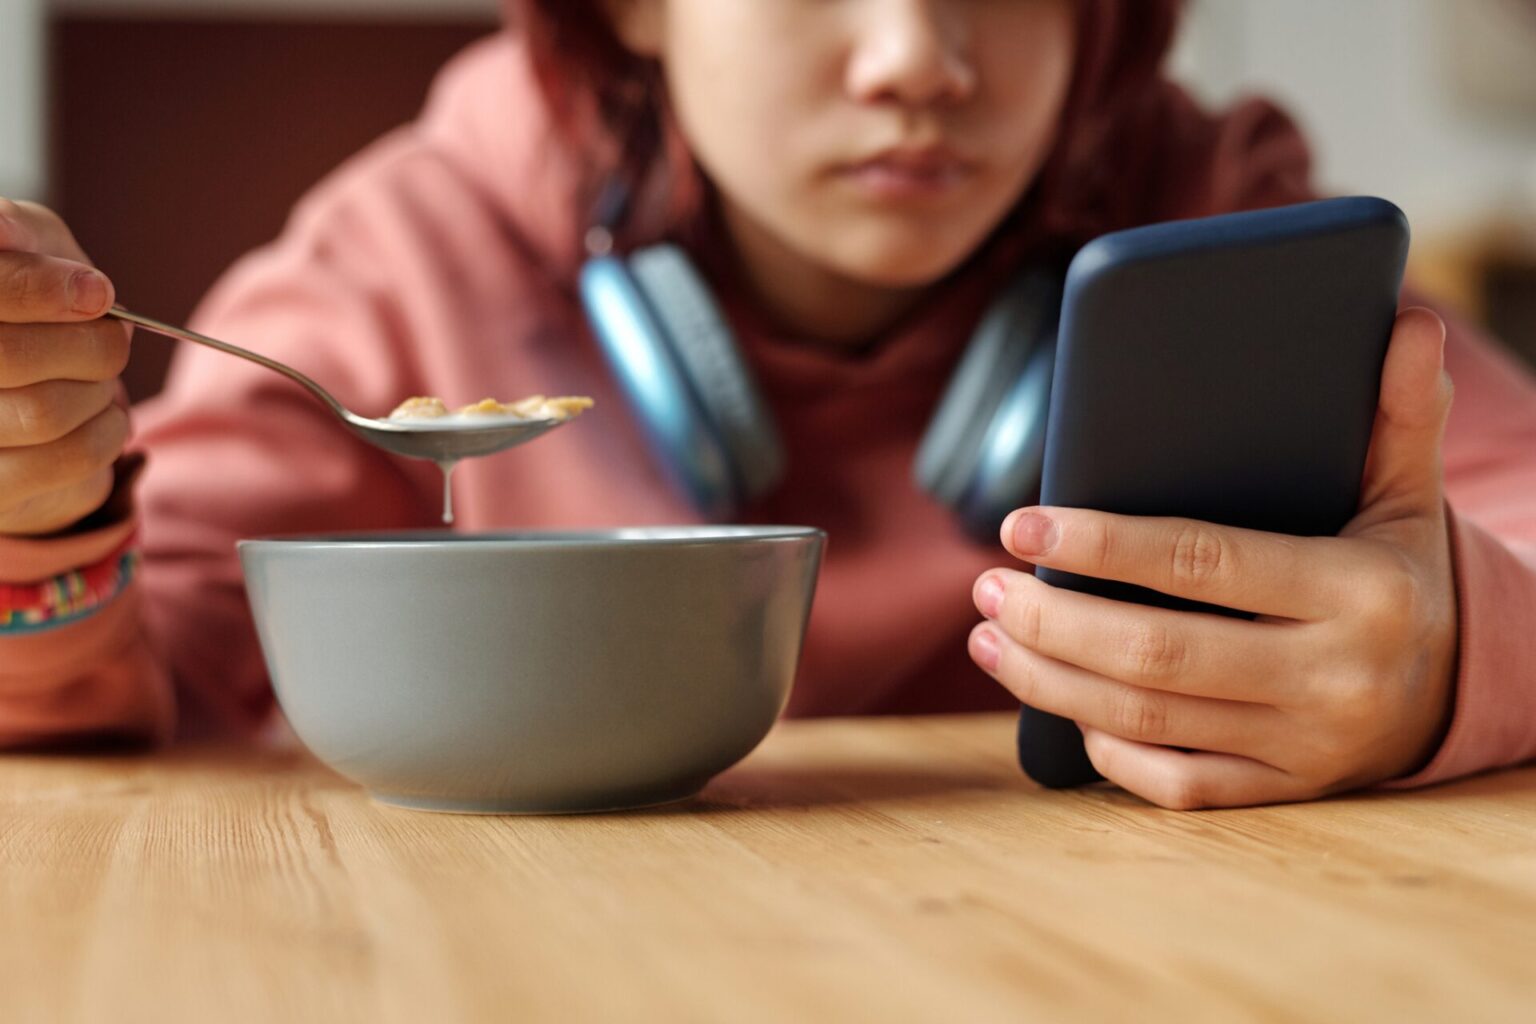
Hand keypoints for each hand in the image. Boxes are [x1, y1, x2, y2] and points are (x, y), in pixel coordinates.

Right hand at [0, 198, 131, 535]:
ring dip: (100, 391)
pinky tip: (103, 419)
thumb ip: (16, 234)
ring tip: (100, 380)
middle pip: (9, 357)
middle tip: (113, 337)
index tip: (99, 294)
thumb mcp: (26, 246)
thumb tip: (0, 230)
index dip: (41, 292)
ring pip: (45, 413)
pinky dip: (108, 435)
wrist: (31, 387)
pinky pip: (68, 462)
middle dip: (89, 344)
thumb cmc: (29, 302)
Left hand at [969, 308, 1457, 808]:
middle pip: (1157, 652)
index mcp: (1359, 591)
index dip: (1102, 544)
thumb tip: (1405, 320)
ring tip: (989, 638)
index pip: (1204, 561)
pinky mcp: (1285, 791)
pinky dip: (1110, 751)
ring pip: (1150, 721)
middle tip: (986, 587)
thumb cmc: (1402, 574)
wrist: (1464, 689)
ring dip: (1051, 681)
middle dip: (1053, 621)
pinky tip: (1061, 708)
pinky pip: (1179, 785)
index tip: (1022, 524)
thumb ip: (1400, 412)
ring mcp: (1306, 746)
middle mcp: (1333, 677)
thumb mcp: (1408, 493)